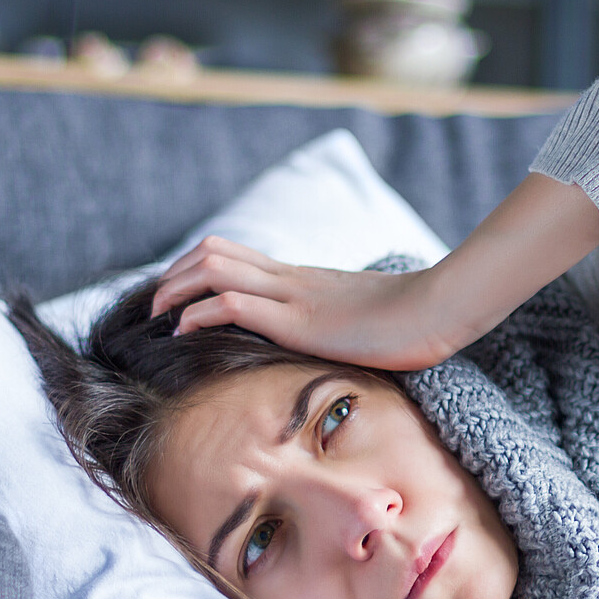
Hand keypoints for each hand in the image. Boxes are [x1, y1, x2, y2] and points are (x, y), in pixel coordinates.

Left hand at [151, 173, 598, 371]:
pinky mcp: (295, 318)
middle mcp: (290, 279)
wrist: (442, 308)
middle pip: (212, 250)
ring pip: (211, 267)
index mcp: (304, 279)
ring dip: (174, 290)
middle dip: (173, 276)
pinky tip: (182, 335)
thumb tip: (340, 348)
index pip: (235, 256)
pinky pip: (228, 303)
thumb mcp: (369, 322)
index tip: (179, 300)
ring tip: (157, 318)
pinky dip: (194, 315)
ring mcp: (292, 295)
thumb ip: (345, 326)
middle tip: (156, 308)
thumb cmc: (417, 321)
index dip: (196, 271)